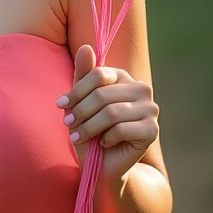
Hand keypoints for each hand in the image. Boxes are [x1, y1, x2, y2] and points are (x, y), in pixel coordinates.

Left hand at [55, 44, 159, 186]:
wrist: (102, 165)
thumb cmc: (90, 130)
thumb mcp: (81, 101)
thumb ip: (83, 75)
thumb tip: (86, 47)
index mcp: (124, 77)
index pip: (99, 74)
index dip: (77, 91)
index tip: (60, 105)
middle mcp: (141, 89)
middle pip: (103, 94)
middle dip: (80, 111)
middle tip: (67, 124)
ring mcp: (150, 109)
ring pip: (111, 113)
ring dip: (89, 127)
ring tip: (77, 136)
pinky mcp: (152, 130)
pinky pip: (121, 129)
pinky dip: (106, 138)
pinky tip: (103, 143)